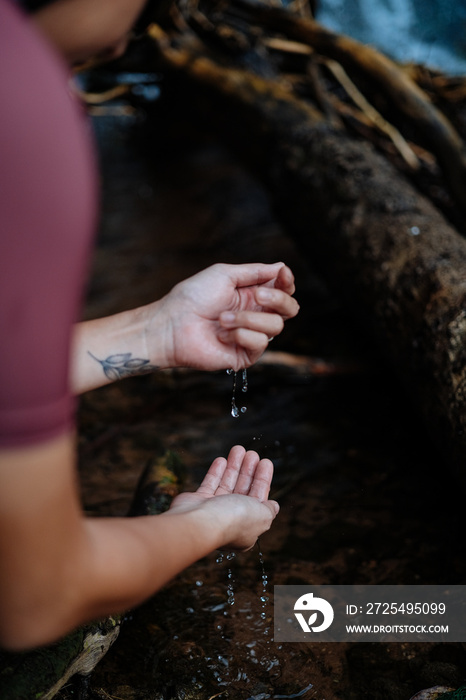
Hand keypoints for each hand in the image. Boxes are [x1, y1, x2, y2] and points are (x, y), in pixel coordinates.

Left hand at [147, 262, 298, 370]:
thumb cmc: (193, 297)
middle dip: (277, 299)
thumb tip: (281, 267)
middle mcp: (255, 315)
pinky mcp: (245, 355)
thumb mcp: (225, 275)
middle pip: (290, 309)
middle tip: (255, 294)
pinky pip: (260, 343)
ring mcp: (251, 336)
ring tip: (222, 319)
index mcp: (252, 295)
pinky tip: (221, 335)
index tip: (282, 274)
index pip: (284, 290)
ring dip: (247, 319)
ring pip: (275, 326)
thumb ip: (255, 272)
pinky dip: (241, 335)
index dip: (288, 282)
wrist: (172, 325)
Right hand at [169, 445, 278, 550]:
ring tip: (238, 448)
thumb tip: (274, 506)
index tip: (265, 462)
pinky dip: (216, 472)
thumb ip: (269, 509)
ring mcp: (214, 510)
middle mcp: (231, 519)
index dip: (263, 479)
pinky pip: (210, 484)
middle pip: (243, 489)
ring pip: (227, 484)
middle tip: (252, 453)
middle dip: (248, 470)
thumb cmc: (233, 519)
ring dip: (234, 466)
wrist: (200, 523)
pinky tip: (221, 459)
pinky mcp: (198, 502)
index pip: (259, 498)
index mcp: (249, 526)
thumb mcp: (262, 515)